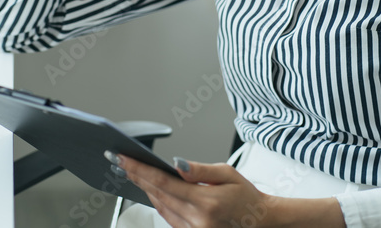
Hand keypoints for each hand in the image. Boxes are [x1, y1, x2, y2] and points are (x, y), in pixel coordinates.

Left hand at [110, 152, 274, 227]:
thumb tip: (176, 164)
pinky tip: (150, 188)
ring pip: (160, 207)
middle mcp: (197, 220)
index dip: (140, 170)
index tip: (123, 159)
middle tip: (119, 161)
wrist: (261, 222)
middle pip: (158, 194)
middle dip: (136, 176)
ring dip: (144, 188)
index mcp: (206, 202)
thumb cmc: (247, 197)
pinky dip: (158, 201)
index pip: (164, 182)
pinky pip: (168, 217)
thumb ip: (200, 170)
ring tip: (130, 171)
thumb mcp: (228, 174)